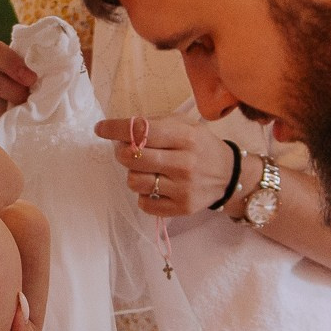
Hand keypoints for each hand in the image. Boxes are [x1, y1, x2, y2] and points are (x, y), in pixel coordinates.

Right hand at [0, 38, 35, 131]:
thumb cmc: (2, 81)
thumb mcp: (7, 68)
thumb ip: (20, 66)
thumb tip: (46, 70)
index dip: (13, 63)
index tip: (31, 78)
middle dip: (10, 88)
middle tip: (25, 98)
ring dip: (3, 107)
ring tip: (16, 111)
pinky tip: (2, 121)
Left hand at [95, 114, 236, 218]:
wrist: (229, 174)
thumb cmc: (200, 145)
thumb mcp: (185, 124)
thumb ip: (155, 123)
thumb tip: (122, 129)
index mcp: (185, 137)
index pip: (142, 131)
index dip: (116, 129)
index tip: (101, 128)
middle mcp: (185, 163)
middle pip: (132, 158)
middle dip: (121, 152)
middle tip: (126, 150)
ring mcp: (183, 188)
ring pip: (134, 182)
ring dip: (133, 174)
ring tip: (145, 169)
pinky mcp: (181, 208)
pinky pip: (144, 203)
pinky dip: (144, 194)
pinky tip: (155, 186)